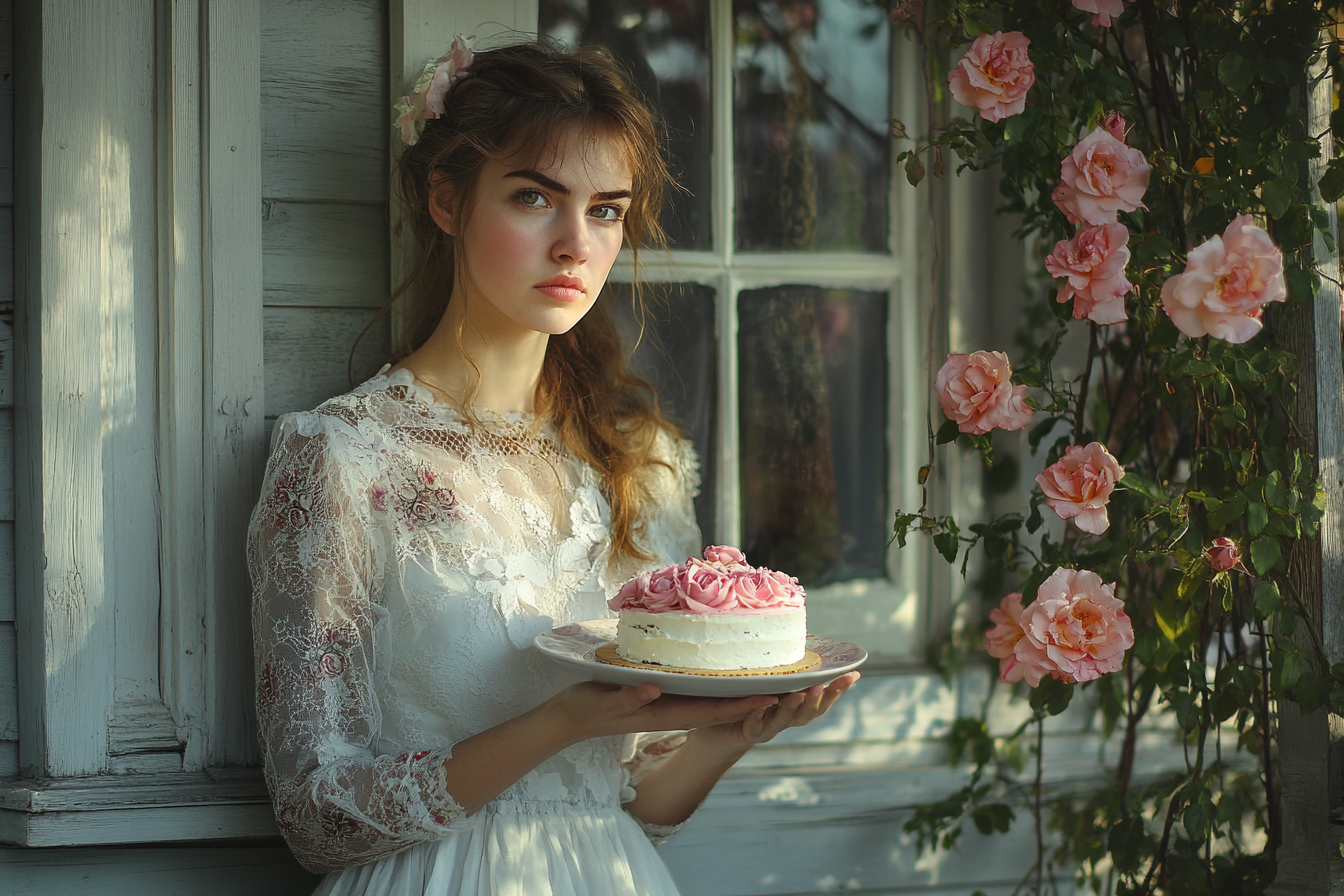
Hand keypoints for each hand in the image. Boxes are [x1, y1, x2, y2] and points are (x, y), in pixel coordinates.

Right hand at [544, 680, 779, 744]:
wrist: (571, 718)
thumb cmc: (587, 708)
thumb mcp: (605, 701)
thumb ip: (628, 697)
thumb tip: (654, 689)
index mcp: (668, 713)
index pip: (716, 710)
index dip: (746, 704)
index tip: (774, 695)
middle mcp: (676, 710)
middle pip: (725, 705)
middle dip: (756, 696)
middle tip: (789, 682)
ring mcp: (671, 704)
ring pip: (716, 697)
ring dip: (743, 689)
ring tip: (772, 673)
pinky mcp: (663, 695)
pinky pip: (700, 690)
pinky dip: (721, 680)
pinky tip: (732, 668)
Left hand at [685, 672, 859, 758]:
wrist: (715, 731)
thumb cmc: (742, 699)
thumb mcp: (764, 679)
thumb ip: (782, 665)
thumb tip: (798, 632)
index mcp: (793, 704)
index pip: (821, 697)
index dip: (838, 689)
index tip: (854, 674)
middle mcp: (784, 718)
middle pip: (809, 712)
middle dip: (821, 699)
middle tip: (825, 684)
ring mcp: (766, 728)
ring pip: (784, 721)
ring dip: (792, 708)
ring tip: (798, 694)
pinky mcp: (745, 734)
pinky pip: (753, 727)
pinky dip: (758, 718)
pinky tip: (759, 708)